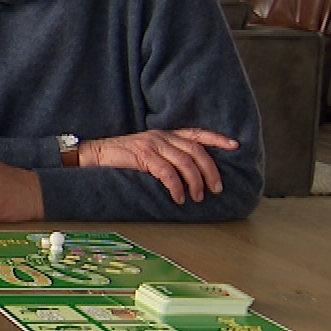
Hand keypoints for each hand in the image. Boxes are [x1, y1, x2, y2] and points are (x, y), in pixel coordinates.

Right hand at [81, 128, 237, 204]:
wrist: (95, 155)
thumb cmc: (121, 158)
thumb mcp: (147, 152)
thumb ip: (166, 156)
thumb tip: (188, 174)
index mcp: (165, 134)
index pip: (197, 133)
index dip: (217, 139)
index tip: (235, 146)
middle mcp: (162, 136)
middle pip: (196, 150)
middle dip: (210, 170)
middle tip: (216, 188)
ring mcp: (153, 144)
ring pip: (185, 161)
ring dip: (195, 181)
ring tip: (198, 197)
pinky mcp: (143, 155)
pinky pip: (167, 172)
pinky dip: (176, 186)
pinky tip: (179, 197)